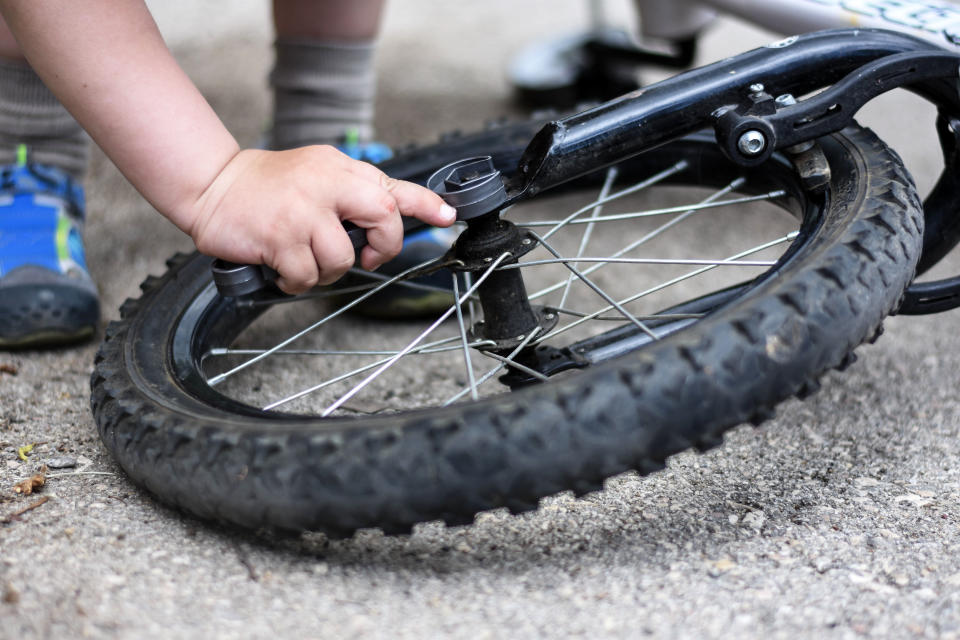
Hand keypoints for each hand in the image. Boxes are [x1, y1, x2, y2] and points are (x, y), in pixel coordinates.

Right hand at [188, 146, 456, 293]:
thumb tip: (390, 215)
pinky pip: (307, 276)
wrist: (213, 185)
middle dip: (383, 246)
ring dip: (327, 270)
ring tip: (305, 260)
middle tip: (368, 256)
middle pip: (383, 218)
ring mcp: (303, 210)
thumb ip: (350, 190)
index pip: (392, 185)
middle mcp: (326, 184)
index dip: (425, 203)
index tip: (447, 216)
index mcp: (339, 169)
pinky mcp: (280, 236)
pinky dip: (297, 281)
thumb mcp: (315, 172)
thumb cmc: (267, 186)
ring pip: (343, 258)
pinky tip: (282, 268)